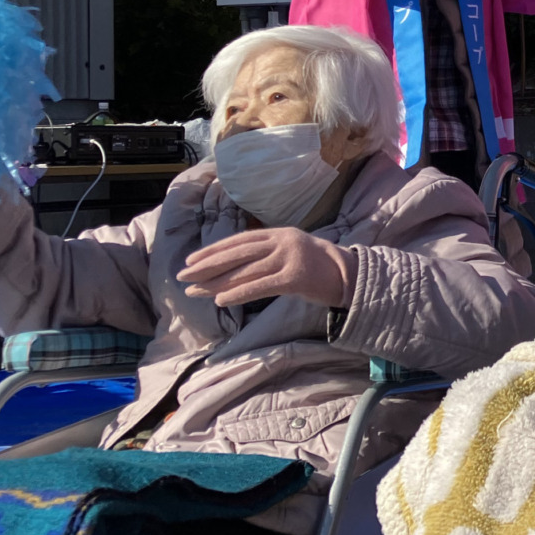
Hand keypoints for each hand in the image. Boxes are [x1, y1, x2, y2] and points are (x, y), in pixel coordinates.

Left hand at [177, 228, 355, 308]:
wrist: (351, 276)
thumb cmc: (319, 268)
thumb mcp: (291, 252)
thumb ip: (267, 254)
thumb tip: (233, 265)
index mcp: (279, 234)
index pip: (238, 241)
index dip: (213, 251)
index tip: (191, 261)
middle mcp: (282, 242)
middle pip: (237, 254)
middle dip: (207, 266)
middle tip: (183, 276)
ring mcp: (289, 258)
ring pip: (245, 271)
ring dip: (216, 283)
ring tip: (195, 292)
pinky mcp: (295, 278)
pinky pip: (260, 286)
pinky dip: (238, 293)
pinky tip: (221, 301)